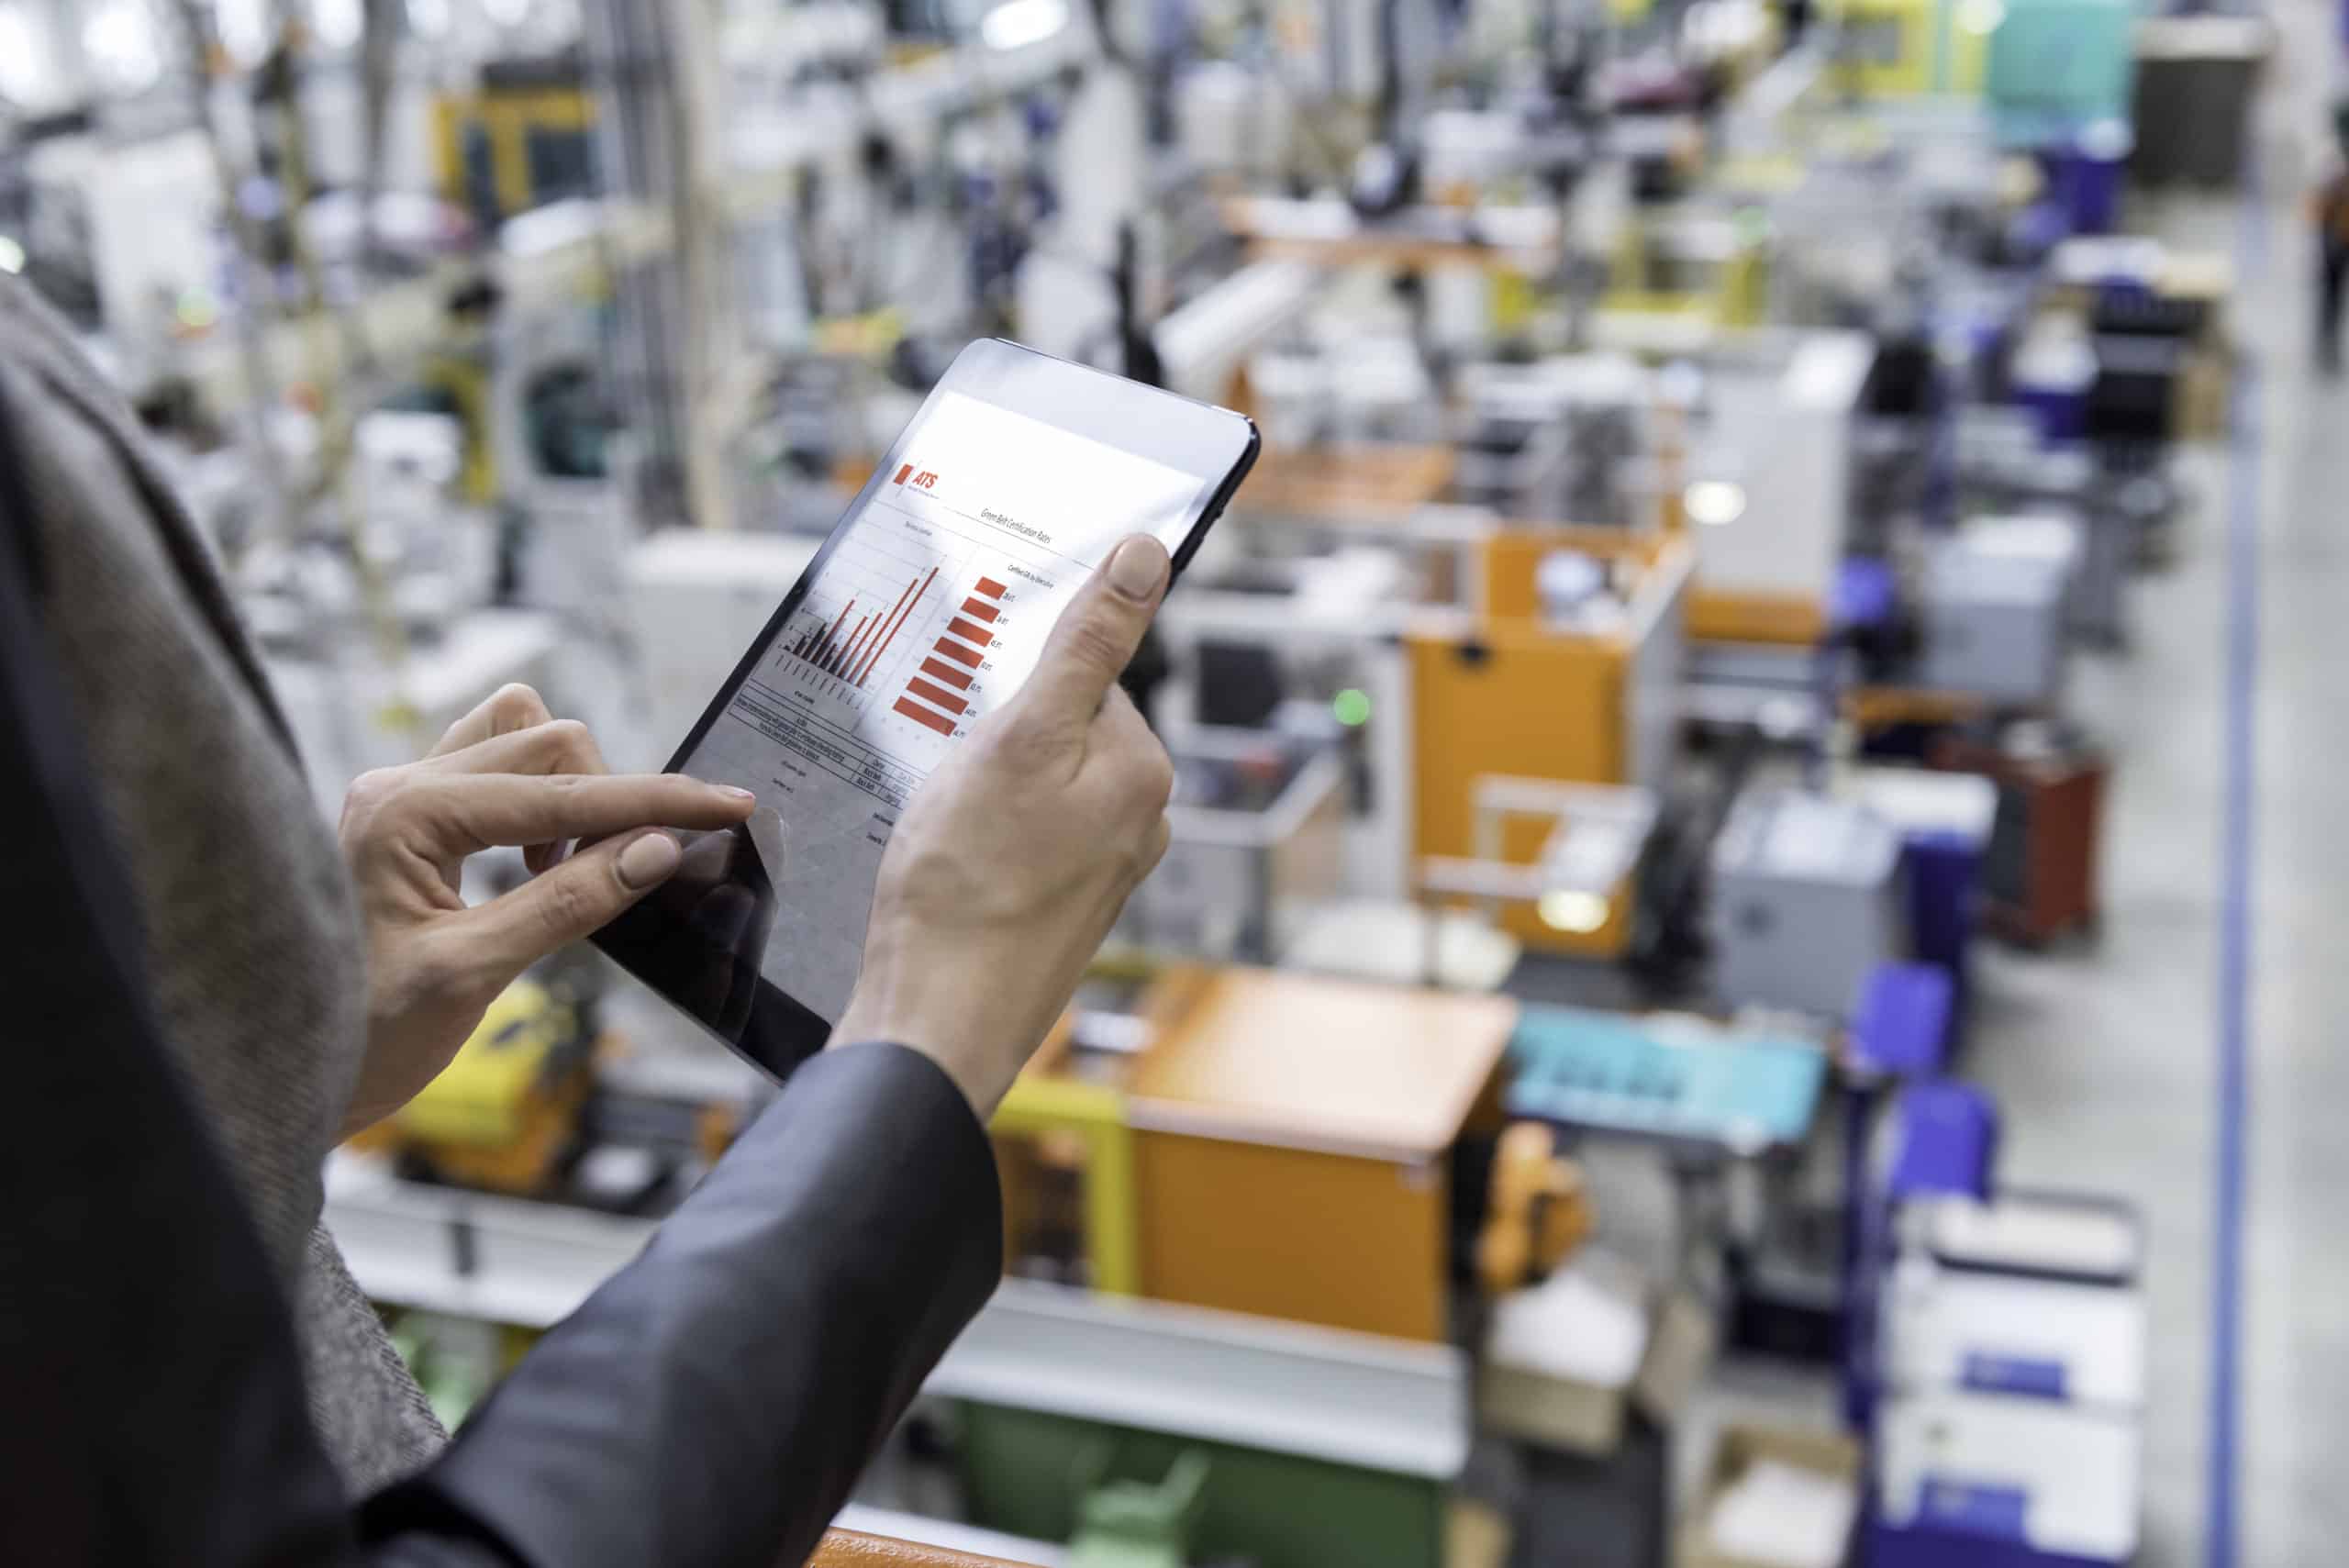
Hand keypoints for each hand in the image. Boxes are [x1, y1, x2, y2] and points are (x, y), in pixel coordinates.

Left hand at [336, 684, 754, 1136]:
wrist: (283, 1075)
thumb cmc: (361, 1035)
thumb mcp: (472, 976)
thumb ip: (568, 904)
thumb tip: (655, 849)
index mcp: (405, 813)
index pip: (561, 792)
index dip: (655, 801)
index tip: (729, 805)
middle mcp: (398, 785)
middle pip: (547, 742)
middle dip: (610, 800)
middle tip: (627, 876)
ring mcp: (401, 797)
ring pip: (520, 738)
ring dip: (570, 791)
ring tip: (567, 873)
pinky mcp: (410, 819)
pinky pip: (495, 770)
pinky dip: (540, 802)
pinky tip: (539, 866)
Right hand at [832, 536, 1176, 1115]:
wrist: (933, 1023)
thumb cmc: (965, 888)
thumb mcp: (1019, 737)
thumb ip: (1087, 644)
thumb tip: (1148, 556)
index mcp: (1143, 769)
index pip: (1082, 677)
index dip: (1014, 690)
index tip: (973, 719)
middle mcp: (1140, 821)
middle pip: (1056, 730)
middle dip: (996, 742)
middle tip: (951, 784)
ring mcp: (1101, 871)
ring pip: (1030, 787)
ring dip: (979, 794)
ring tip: (945, 836)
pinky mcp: (1060, 909)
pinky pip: (1016, 840)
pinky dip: (976, 842)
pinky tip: (945, 870)